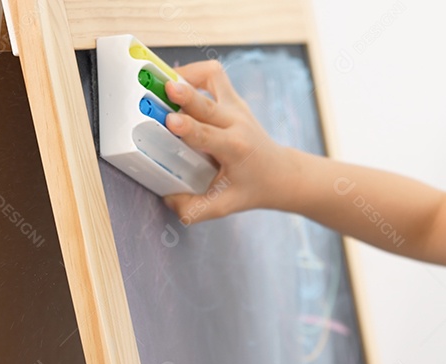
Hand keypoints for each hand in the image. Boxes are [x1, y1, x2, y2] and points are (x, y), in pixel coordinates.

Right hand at [160, 60, 299, 223]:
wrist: (282, 173)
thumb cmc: (254, 188)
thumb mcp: (225, 205)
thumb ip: (194, 208)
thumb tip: (167, 200)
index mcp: (234, 149)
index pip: (209, 136)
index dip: (188, 127)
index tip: (171, 121)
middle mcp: (236, 124)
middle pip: (208, 104)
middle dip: (186, 94)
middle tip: (163, 89)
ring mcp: (236, 108)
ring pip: (214, 79)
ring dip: (189, 75)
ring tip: (164, 83)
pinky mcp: (233, 99)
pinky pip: (214, 76)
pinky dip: (195, 73)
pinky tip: (179, 82)